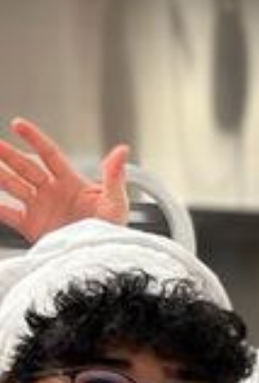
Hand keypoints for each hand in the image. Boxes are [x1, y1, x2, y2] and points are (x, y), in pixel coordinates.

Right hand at [0, 117, 129, 239]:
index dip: (34, 138)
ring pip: (14, 186)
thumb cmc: (112, 230)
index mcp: (70, 182)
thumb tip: (122, 150)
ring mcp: (40, 208)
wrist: (101, 259)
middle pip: (26, 167)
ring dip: (0, 176)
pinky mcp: (32, 227)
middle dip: (8, 155)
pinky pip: (10, 214)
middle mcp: (52, 192)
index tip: (17, 124)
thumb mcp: (116, 203)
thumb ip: (114, 177)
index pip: (49, 154)